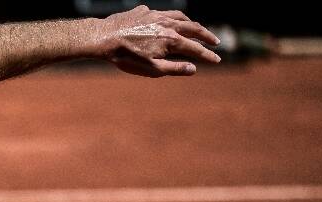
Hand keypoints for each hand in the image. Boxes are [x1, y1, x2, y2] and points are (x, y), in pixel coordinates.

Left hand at [97, 4, 220, 76]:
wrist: (103, 38)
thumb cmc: (126, 57)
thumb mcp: (151, 69)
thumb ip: (174, 69)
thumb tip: (194, 69)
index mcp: (171, 40)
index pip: (195, 48)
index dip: (208, 55)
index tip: (217, 60)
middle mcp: (167, 24)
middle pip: (193, 28)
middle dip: (206, 36)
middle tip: (216, 42)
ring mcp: (156, 15)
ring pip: (180, 16)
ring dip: (191, 24)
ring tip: (197, 29)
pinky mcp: (144, 11)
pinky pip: (163, 13)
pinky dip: (172, 18)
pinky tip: (169, 22)